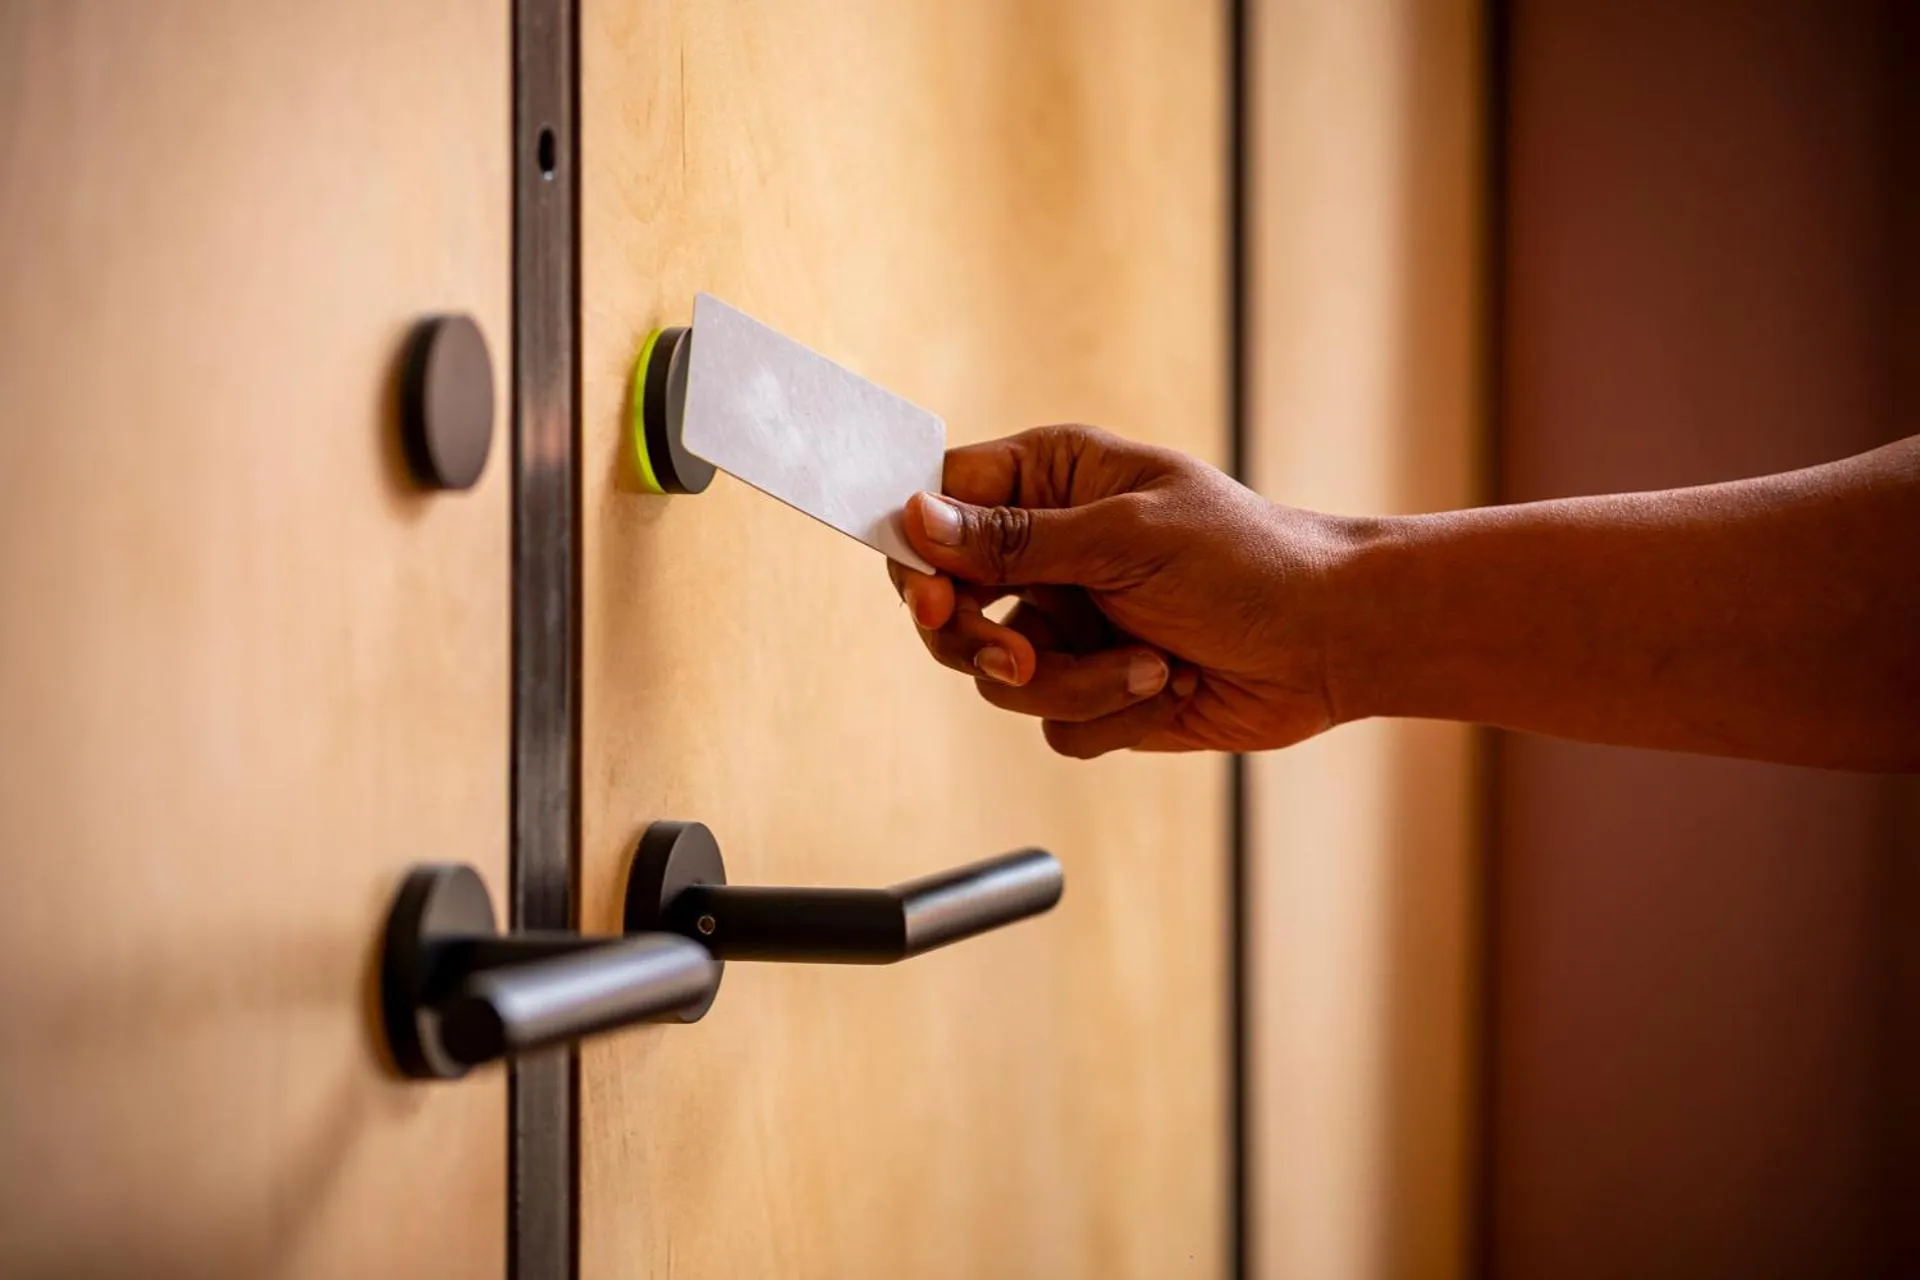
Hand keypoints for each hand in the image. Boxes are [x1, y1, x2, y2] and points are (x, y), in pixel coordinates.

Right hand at [888, 424, 1348, 756]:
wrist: (1332, 642)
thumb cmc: (1249, 562)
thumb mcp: (1126, 536)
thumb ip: (1016, 538)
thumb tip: (917, 517)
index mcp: (1052, 479)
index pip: (940, 503)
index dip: (920, 552)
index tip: (935, 597)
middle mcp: (1049, 551)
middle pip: (948, 604)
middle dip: (981, 641)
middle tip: (1016, 656)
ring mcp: (1069, 623)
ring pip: (998, 677)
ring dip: (1073, 682)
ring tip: (1149, 666)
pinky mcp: (1094, 688)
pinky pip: (1051, 722)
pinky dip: (1108, 712)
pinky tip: (1168, 683)